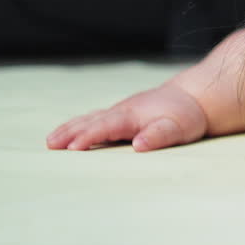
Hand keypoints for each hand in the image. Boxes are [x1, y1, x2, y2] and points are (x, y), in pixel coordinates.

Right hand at [46, 84, 209, 151]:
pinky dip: (79, 125)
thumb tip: (139, 145)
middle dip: (70, 133)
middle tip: (50, 145)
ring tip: (51, 141)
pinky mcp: (121, 115)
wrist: (194, 97)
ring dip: (70, 128)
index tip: (73, 148)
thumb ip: (160, 135)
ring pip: (90, 118)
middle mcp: (122, 111)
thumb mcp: (180, 128)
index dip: (90, 137)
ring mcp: (120, 112)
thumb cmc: (186, 116)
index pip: (106, 127)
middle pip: (91, 121)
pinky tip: (70, 132)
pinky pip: (95, 119)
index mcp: (133, 116)